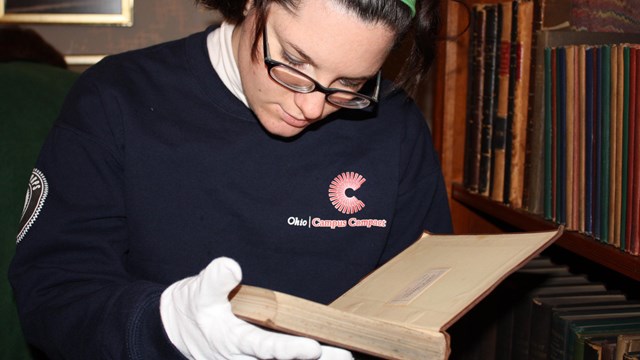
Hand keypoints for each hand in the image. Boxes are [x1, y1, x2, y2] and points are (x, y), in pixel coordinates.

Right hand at [160, 257, 352, 359]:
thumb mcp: (199, 290)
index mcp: (231, 340)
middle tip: (344, 355)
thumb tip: (231, 267)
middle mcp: (241, 358)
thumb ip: (215, 279)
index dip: (288, 350)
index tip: (313, 348)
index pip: (263, 347)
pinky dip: (298, 359)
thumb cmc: (193, 307)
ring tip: (343, 356)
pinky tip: (326, 355)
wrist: (176, 328)